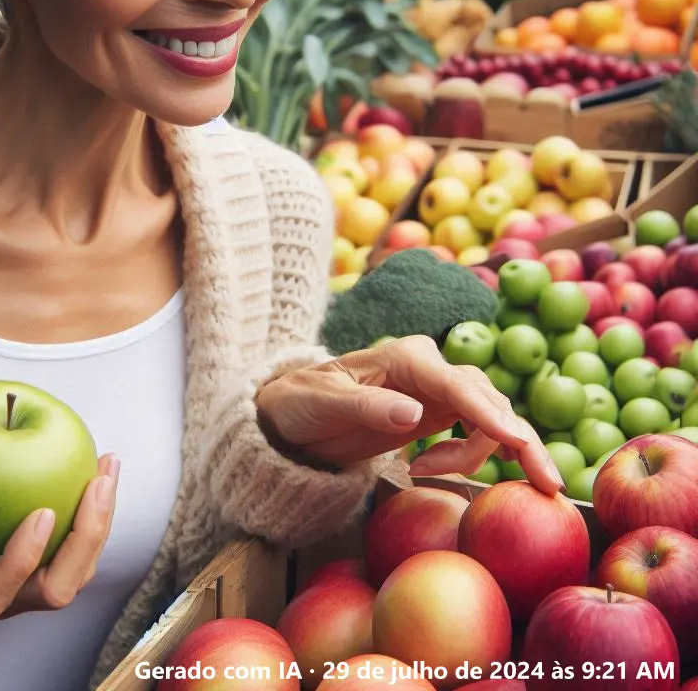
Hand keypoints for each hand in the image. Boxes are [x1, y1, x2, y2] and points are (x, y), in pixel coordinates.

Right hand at [0, 453, 119, 618]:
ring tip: (107, 467)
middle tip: (97, 484)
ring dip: (102, 520)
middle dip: (86, 540)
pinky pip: (82, 542)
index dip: (22, 562)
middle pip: (57, 589)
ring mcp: (32, 583)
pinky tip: (103, 462)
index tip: (43, 512)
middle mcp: (5, 596)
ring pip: (80, 569)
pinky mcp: (50, 562)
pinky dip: (97, 505)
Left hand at [256, 336, 561, 494]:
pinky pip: (476, 432)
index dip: (489, 414)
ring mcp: (436, 391)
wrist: (294, 415)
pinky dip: (476, 456)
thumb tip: (413, 413)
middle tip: (546, 484)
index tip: (516, 440)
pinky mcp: (437, 414)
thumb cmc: (302, 402)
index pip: (457, 384)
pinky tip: (445, 471)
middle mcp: (429, 368)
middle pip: (487, 400)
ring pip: (489, 418)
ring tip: (431, 473)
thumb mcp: (324, 404)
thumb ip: (367, 407)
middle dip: (517, 440)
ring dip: (483, 453)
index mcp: (405, 357)